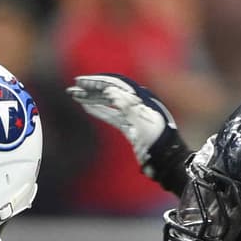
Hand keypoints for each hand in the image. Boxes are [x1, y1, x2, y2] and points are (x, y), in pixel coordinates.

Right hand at [67, 73, 189, 189]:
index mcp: (140, 97)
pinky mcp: (130, 126)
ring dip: (92, 99)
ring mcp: (133, 114)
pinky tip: (87, 108)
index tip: (80, 81)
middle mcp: (136, 102)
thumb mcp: (141, 121)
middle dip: (91, 89)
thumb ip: (125, 105)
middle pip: (110, 91)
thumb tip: (109, 91)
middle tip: (73, 89)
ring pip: (109, 102)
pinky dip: (99, 110)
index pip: (115, 83)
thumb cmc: (157, 140)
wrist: (167, 159)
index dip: (97, 81)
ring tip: (75, 97)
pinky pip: (112, 115)